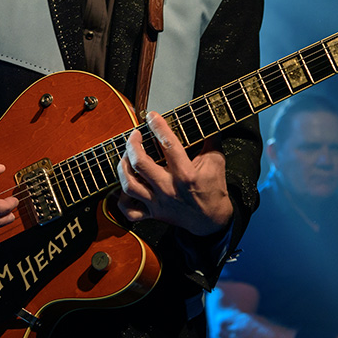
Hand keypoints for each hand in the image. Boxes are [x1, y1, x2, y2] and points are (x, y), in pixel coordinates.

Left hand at [116, 111, 232, 235]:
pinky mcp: (153, 213)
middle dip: (133, 144)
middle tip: (135, 135)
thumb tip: (211, 120)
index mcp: (186, 174)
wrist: (212, 221)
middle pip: (140, 163)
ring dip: (122, 167)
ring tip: (125, 156)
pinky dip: (121, 199)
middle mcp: (168, 188)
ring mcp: (158, 202)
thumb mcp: (216, 161)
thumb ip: (211, 139)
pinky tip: (123, 185)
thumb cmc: (213, 189)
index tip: (152, 116)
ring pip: (129, 185)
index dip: (158, 126)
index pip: (168, 144)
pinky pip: (129, 210)